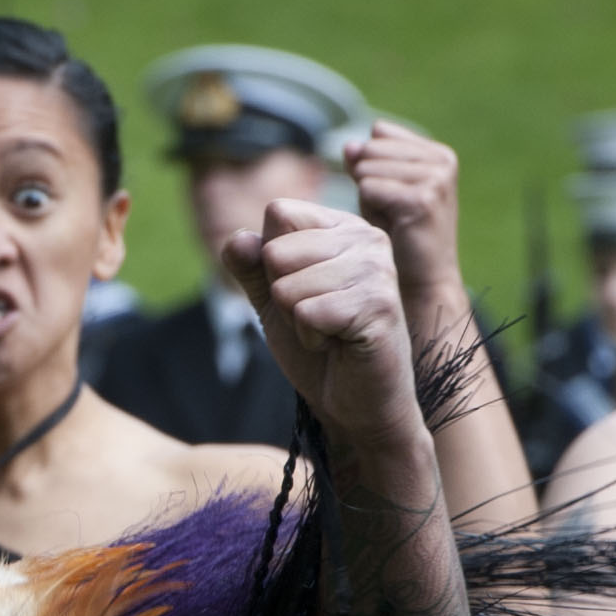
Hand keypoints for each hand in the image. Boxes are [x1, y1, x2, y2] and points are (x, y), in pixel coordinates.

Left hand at [220, 200, 421, 453]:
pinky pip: (307, 313)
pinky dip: (311, 338)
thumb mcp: (273, 301)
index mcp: (343, 227)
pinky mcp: (378, 305)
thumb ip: (251, 266)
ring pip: (288, 286)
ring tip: (329, 330)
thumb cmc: (320, 347)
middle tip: (315, 317)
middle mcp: (366, 238)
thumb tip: (237, 240)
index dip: (270, 261)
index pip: (278, 213)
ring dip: (297, 321)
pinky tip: (338, 344)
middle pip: (276, 251)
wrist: (357, 401)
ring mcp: (376, 269)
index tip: (302, 290)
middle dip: (282, 296)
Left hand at [341, 122, 464, 306]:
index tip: (391, 195)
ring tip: (393, 219)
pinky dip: (370, 209)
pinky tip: (393, 226)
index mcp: (437, 151)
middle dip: (368, 180)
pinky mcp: (422, 198)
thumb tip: (349, 145)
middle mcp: (442, 159)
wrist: (425, 279)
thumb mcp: (380, 191)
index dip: (371, 165)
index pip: (379, 133)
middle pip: (370, 149)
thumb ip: (364, 163)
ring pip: (367, 168)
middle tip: (390, 211)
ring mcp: (435, 177)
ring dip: (368, 198)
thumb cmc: (400, 235)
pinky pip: (369, 188)